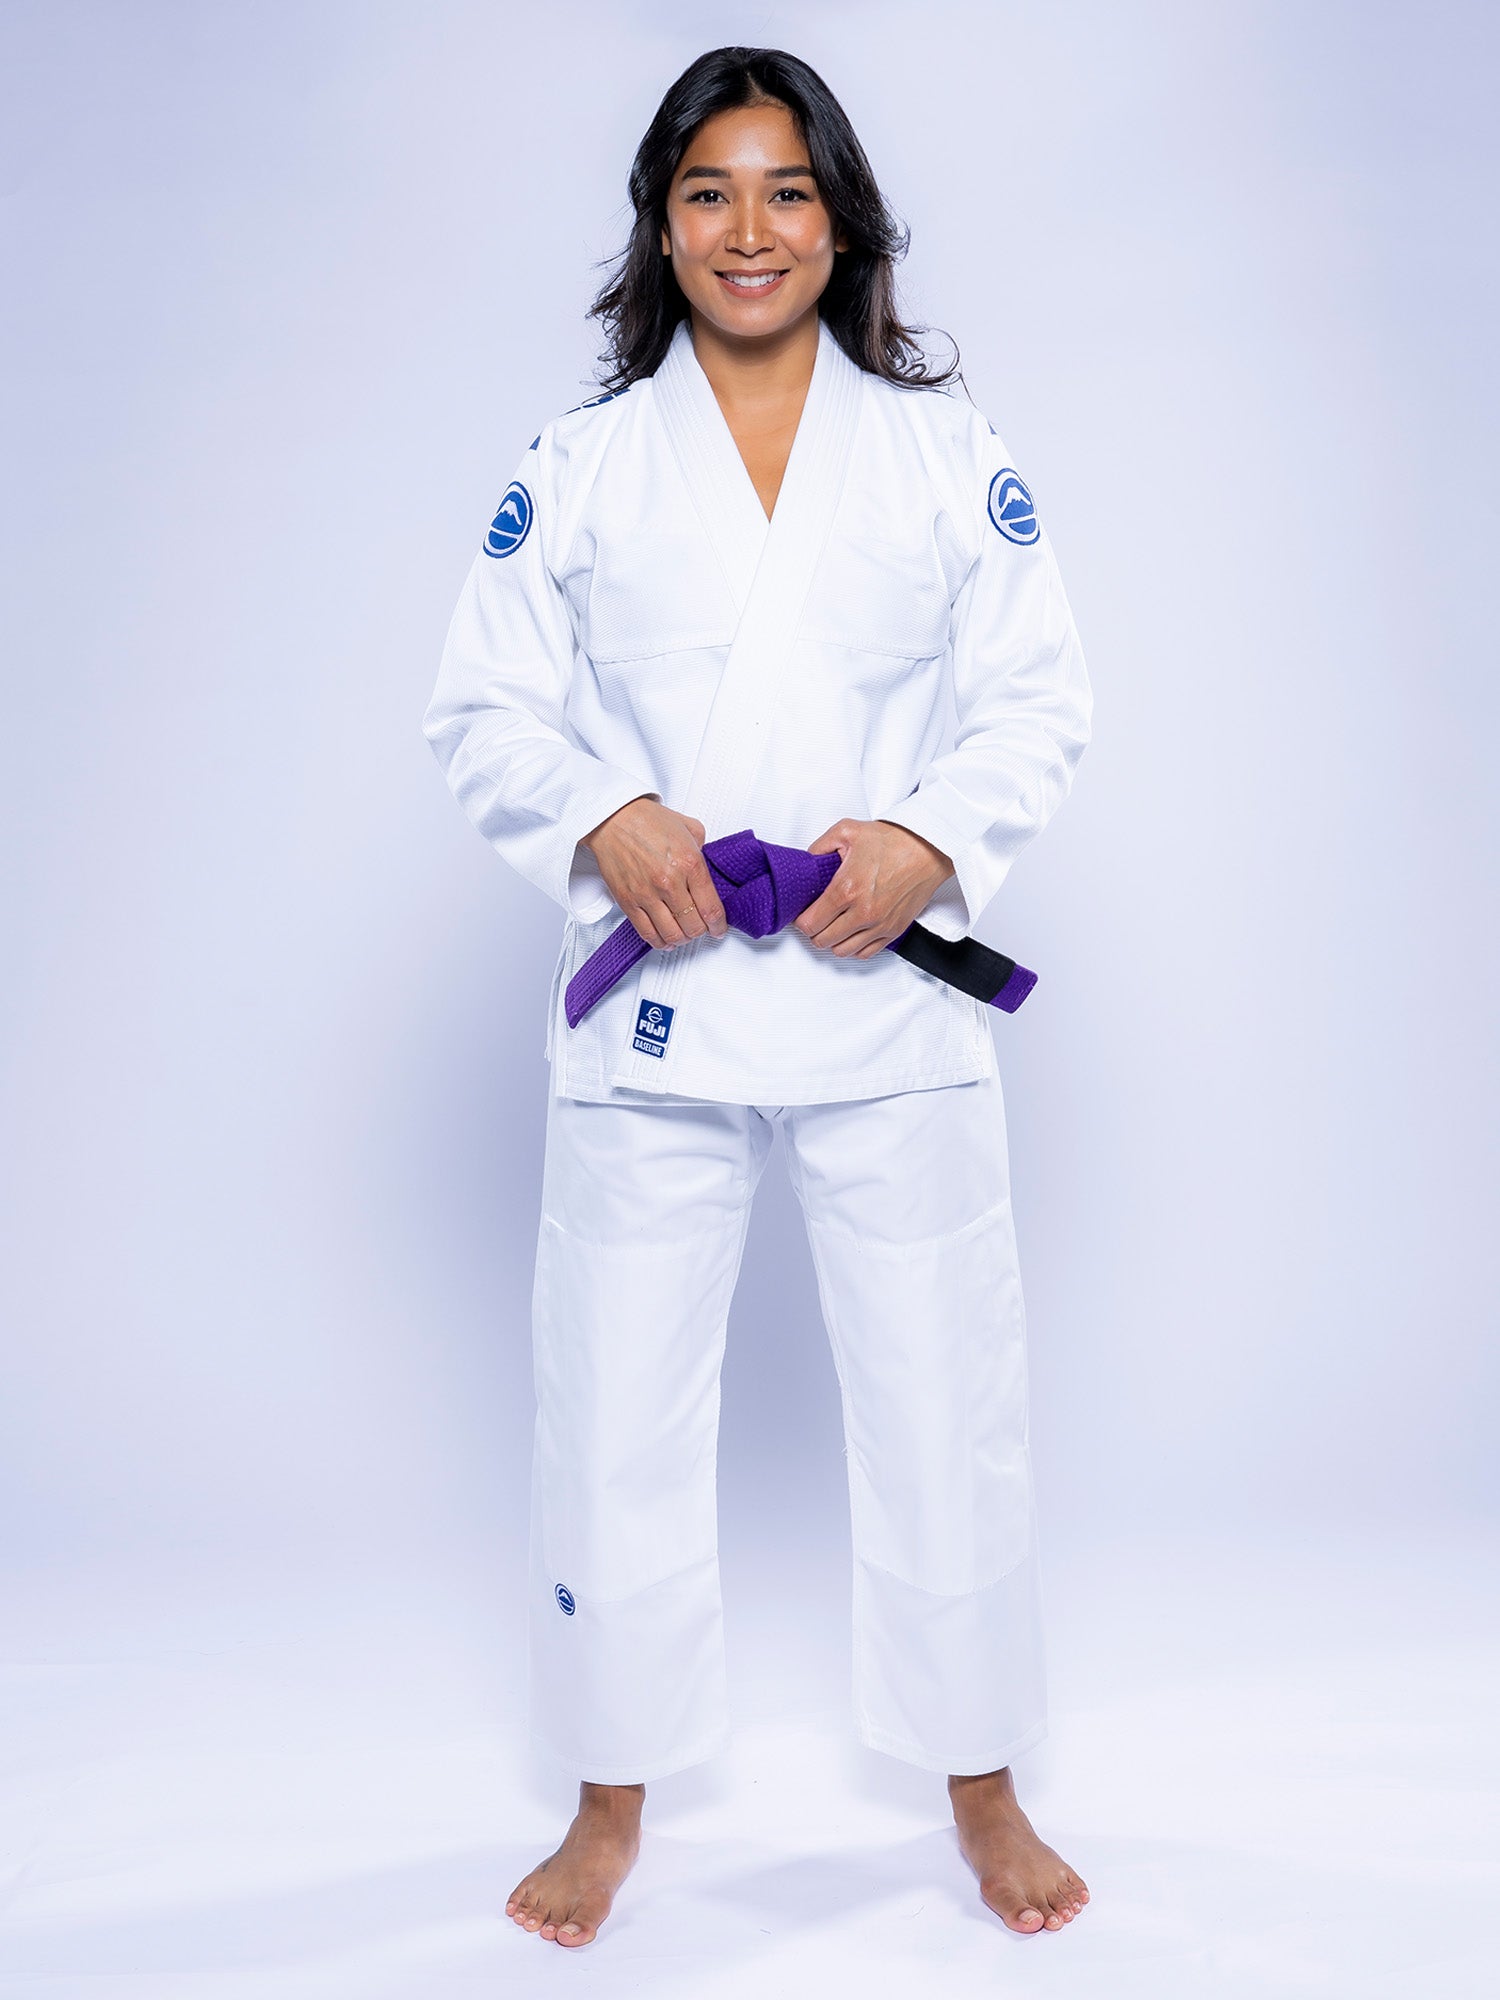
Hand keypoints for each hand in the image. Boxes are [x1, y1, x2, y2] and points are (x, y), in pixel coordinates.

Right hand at [583, 797, 727, 947]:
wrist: (613, 818)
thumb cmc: (647, 820)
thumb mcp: (689, 827)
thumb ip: (704, 850)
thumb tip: (708, 869)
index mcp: (690, 863)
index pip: (711, 909)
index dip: (719, 926)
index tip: (719, 928)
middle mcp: (670, 882)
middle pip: (693, 926)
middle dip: (701, 932)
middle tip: (702, 929)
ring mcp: (648, 894)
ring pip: (672, 934)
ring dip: (681, 939)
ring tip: (684, 934)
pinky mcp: (628, 902)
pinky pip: (647, 933)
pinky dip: (660, 941)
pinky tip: (665, 939)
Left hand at [793, 818, 955, 957]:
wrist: (928, 848)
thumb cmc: (893, 840)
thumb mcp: (847, 831)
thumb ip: (819, 846)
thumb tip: (807, 862)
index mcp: (846, 889)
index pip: (810, 923)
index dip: (801, 919)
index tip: (803, 913)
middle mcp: (863, 912)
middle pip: (822, 940)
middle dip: (814, 931)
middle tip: (816, 918)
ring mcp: (880, 925)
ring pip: (842, 951)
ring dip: (833, 941)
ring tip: (833, 926)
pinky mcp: (894, 930)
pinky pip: (865, 953)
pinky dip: (854, 947)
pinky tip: (852, 933)